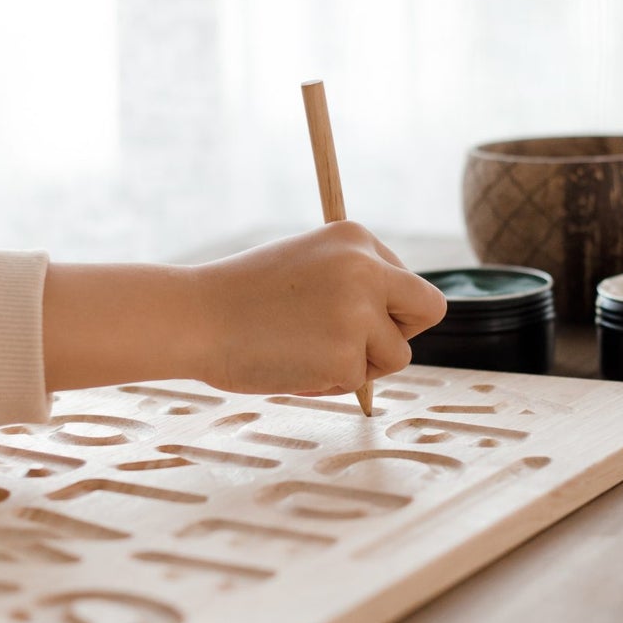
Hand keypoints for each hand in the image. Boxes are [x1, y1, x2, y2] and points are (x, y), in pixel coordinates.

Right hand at [191, 221, 448, 396]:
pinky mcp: (347, 357)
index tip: (345, 317)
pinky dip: (330, 384)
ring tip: (307, 353)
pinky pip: (360, 383)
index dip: (384, 308)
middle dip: (399, 332)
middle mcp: (367, 269)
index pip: (407, 281)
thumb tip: (392, 319)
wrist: (194, 318)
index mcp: (356, 238)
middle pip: (428, 310)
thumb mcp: (305, 265)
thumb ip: (350, 281)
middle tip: (356, 344)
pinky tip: (292, 366)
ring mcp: (359, 313)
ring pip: (397, 354)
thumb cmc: (240, 297)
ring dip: (361, 364)